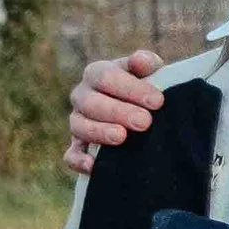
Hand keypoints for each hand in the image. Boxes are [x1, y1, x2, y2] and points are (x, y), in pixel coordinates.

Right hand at [65, 49, 163, 176]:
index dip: (131, 88)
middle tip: (145, 122)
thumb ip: (145, 63)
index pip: (106, 77)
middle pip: (92, 102)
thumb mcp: (148, 71)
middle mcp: (82, 96)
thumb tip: (140, 61)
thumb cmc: (145, 87)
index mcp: (96, 73)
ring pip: (79, 126)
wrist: (142, 111)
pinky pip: (71, 155)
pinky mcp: (78, 147)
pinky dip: (78, 161)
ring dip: (99, 132)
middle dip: (119, 112)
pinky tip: (93, 167)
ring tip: (121, 137)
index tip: (158, 101)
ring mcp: (77, 122)